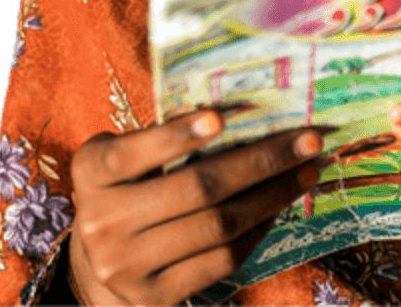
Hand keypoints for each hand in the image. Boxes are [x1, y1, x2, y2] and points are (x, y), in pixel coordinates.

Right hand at [68, 110, 324, 306]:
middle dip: (261, 161)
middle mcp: (101, 223)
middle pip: (197, 189)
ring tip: (307, 171)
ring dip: (273, 195)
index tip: (221, 117)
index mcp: (92, 173)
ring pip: (218, 225)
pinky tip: (279, 206)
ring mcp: (125, 267)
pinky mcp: (155, 297)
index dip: (176, 137)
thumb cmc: (129, 191)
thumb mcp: (129, 159)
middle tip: (309, 139)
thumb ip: (165, 138)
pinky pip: (222, 259)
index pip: (132, 153)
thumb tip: (246, 113)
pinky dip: (258, 228)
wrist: (101, 269)